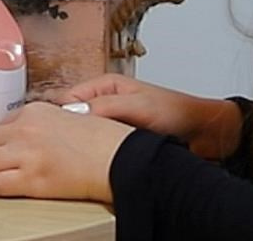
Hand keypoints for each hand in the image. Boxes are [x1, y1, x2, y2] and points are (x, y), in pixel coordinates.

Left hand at [0, 101, 133, 202]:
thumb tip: (23, 135)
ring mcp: (27, 154)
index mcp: (34, 111)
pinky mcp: (32, 179)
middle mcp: (25, 129)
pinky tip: (15, 187)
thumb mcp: (68, 116)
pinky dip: (2, 189)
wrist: (118, 157)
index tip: (6, 149)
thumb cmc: (102, 140)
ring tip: (1, 177)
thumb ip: (40, 122)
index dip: (1, 141)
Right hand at [60, 74, 243, 159]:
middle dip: (64, 132)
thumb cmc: (177, 113)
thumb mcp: (138, 105)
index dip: (57, 115)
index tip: (50, 130)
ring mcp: (110, 125)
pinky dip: (91, 157)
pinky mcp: (117, 144)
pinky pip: (95, 150)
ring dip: (78, 146)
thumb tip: (72, 114)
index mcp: (105, 86)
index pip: (68, 98)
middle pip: (71, 119)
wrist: (203, 135)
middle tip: (56, 148)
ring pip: (81, 136)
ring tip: (71, 158)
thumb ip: (106, 106)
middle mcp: (104, 104)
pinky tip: (88, 166)